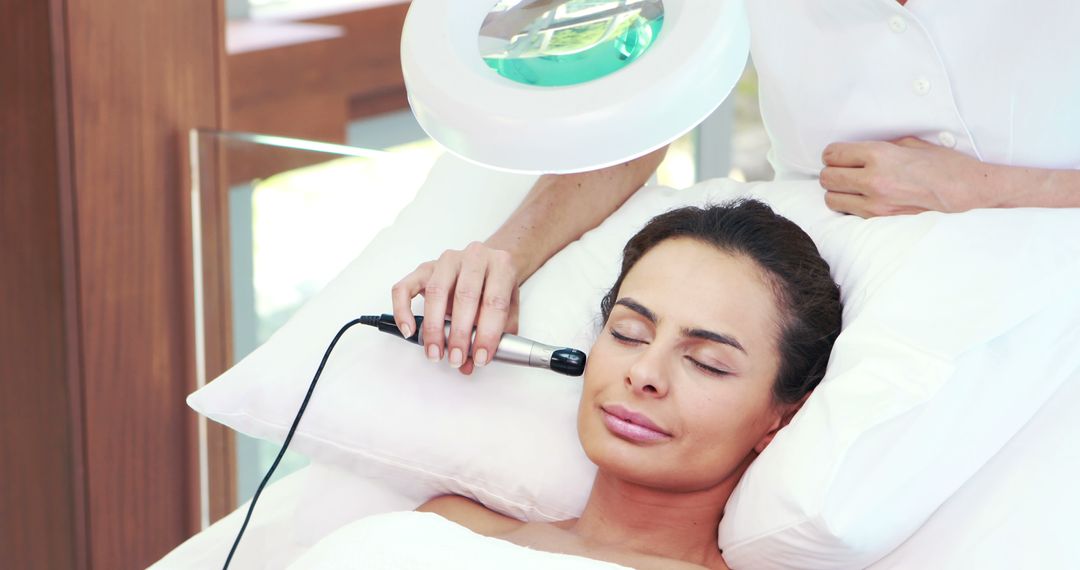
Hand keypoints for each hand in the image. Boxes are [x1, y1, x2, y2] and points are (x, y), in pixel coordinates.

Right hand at [391, 242, 520, 374]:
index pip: (495, 302)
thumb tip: (471, 363)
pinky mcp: (425, 267)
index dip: (488, 334)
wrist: (488, 265)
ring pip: (435, 292)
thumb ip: (495, 338)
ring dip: (433, 328)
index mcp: (502, 266)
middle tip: (456, 359)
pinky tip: (409, 330)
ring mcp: (448, 261)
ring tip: (435, 352)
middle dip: (459, 334)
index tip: (480, 358)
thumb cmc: (497, 289)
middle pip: (464, 296)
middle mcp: (475, 257)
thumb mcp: (508, 312)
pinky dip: (403, 311)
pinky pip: (405, 288)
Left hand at [820, 137, 994, 217]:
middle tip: (843, 171)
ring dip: (837, 192)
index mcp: (879, 155)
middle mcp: (873, 179)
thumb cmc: (942, 164)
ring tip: (852, 187)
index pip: (833, 154)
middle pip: (827, 178)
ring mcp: (875, 203)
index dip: (833, 154)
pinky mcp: (879, 220)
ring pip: (831, 199)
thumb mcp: (909, 144)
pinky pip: (848, 213)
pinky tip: (862, 199)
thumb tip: (857, 152)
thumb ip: (879, 147)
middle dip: (832, 172)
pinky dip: (850, 206)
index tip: (838, 156)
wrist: (965, 192)